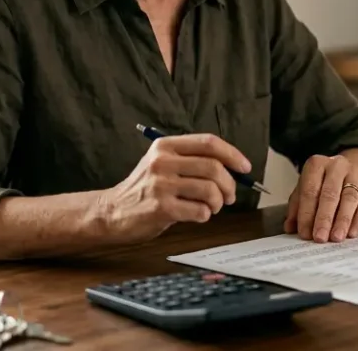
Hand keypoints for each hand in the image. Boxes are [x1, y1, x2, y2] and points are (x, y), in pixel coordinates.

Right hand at [98, 133, 251, 241]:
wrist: (112, 211)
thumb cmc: (143, 189)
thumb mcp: (162, 163)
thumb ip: (191, 161)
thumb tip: (232, 169)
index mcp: (165, 146)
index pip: (208, 143)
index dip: (233, 154)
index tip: (245, 167)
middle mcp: (162, 161)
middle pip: (214, 167)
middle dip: (229, 184)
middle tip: (230, 196)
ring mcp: (161, 185)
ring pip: (210, 190)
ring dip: (218, 202)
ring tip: (212, 207)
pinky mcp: (161, 208)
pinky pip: (200, 211)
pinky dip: (205, 215)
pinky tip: (196, 215)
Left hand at [284, 149, 357, 242]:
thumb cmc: (328, 181)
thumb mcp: (310, 187)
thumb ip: (298, 206)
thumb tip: (289, 227)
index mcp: (316, 164)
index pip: (309, 190)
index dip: (306, 213)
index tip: (304, 232)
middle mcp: (336, 166)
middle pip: (329, 194)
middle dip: (324, 218)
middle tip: (320, 237)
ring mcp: (355, 174)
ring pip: (349, 199)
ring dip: (342, 221)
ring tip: (336, 237)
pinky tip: (352, 232)